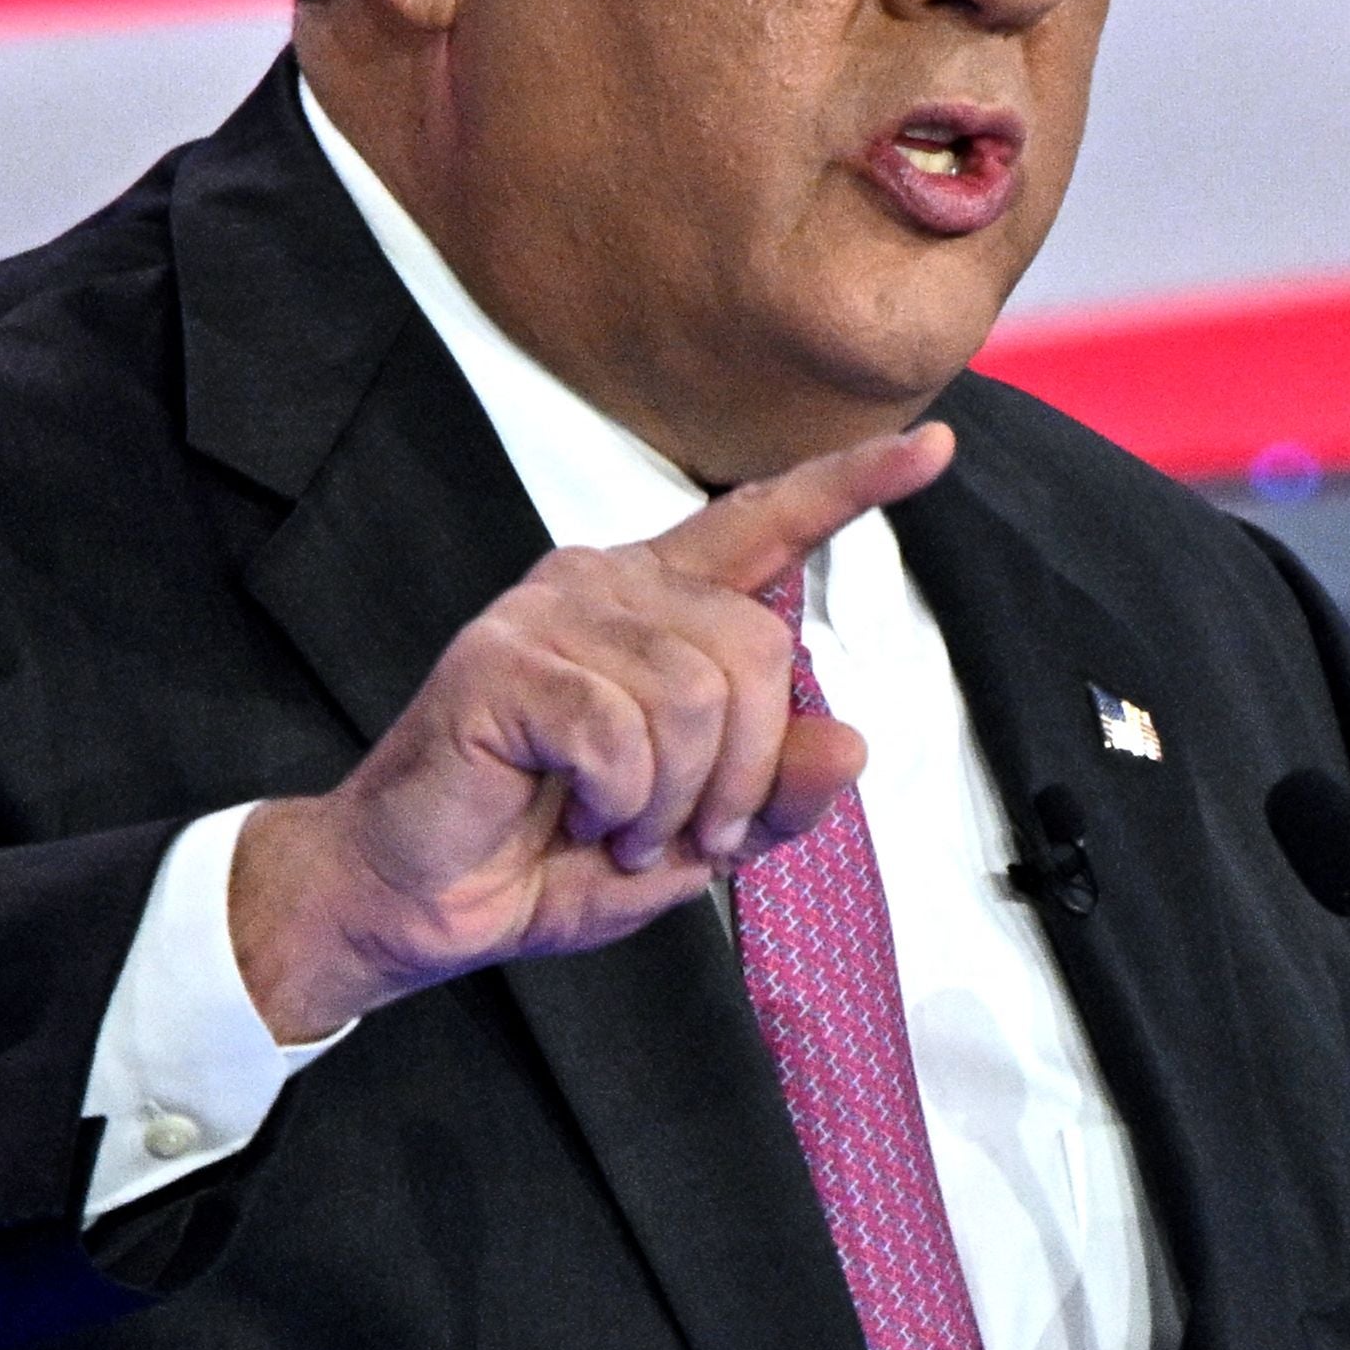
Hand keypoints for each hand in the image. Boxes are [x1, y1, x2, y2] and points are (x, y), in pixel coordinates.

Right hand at [227, 424, 953, 1042]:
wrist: (413, 903)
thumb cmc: (543, 855)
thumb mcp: (693, 839)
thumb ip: (777, 793)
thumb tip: (852, 744)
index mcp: (653, 605)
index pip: (763, 526)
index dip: (851, 486)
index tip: (936, 447)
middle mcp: (602, 583)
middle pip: (755, 646)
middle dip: (746, 772)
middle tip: (685, 833)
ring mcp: (546, 614)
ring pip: (697, 696)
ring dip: (675, 800)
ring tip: (616, 826)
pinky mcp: (501, 662)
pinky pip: (623, 733)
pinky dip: (619, 803)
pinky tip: (574, 813)